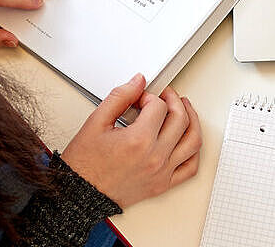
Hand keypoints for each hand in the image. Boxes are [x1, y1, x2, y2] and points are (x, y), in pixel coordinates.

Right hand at [60, 74, 202, 207]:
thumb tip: (138, 82)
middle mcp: (155, 157)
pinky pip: (190, 167)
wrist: (81, 192)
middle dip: (173, 101)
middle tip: (165, 96)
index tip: (141, 98)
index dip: (150, 96)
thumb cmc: (84, 164)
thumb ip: (119, 97)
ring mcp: (162, 172)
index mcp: (138, 140)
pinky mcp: (163, 184)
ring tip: (184, 111)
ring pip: (193, 141)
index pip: (159, 107)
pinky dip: (194, 151)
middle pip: (180, 119)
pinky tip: (187, 140)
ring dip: (192, 121)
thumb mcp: (96, 122)